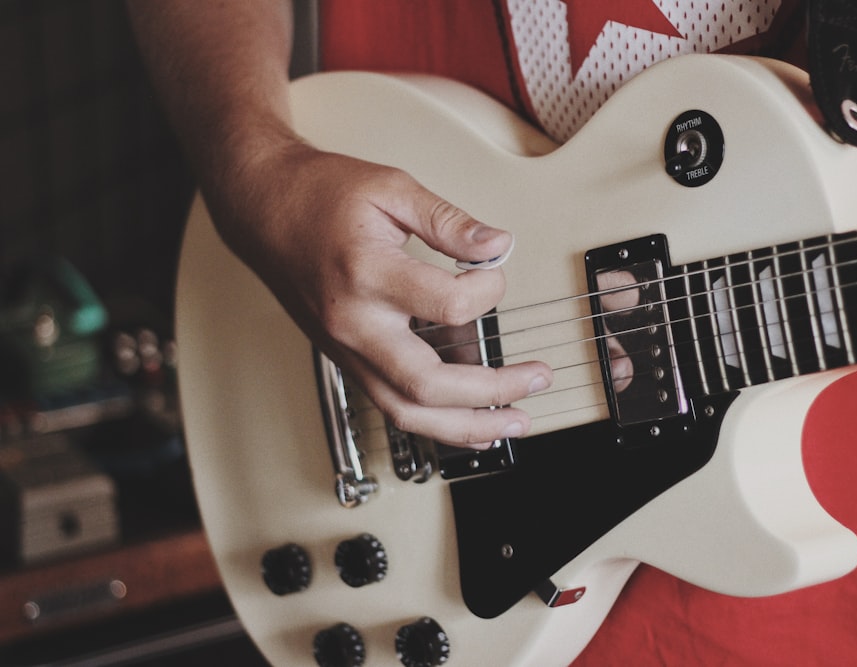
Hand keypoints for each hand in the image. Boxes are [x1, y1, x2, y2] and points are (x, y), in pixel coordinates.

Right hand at [208, 142, 552, 446]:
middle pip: (428, 383)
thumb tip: (496, 245)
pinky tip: (470, 423)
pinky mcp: (347, 358)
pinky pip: (392, 404)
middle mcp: (355, 323)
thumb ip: (448, 221)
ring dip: (466, 426)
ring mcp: (348, 348)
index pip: (448, 304)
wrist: (262, 210)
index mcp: (367, 273)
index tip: (496, 272)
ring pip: (407, 411)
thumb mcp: (390, 188)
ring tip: (512, 423)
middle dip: (492, 392)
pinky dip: (434, 421)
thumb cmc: (318, 195)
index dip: (489, 289)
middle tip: (536, 380)